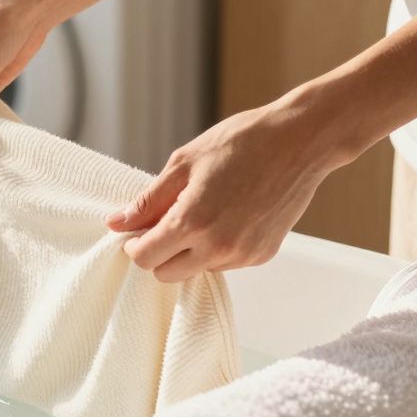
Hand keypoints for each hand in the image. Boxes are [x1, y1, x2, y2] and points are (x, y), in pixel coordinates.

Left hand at [105, 100, 352, 280]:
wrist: (300, 141)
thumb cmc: (241, 142)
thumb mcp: (184, 163)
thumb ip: (149, 200)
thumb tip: (116, 222)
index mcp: (193, 222)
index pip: (145, 258)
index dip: (135, 244)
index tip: (138, 228)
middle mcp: (219, 248)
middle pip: (166, 274)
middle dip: (159, 253)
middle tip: (166, 220)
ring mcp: (243, 255)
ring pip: (197, 270)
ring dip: (190, 251)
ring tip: (205, 209)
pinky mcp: (263, 254)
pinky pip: (226, 263)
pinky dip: (217, 247)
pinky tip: (229, 214)